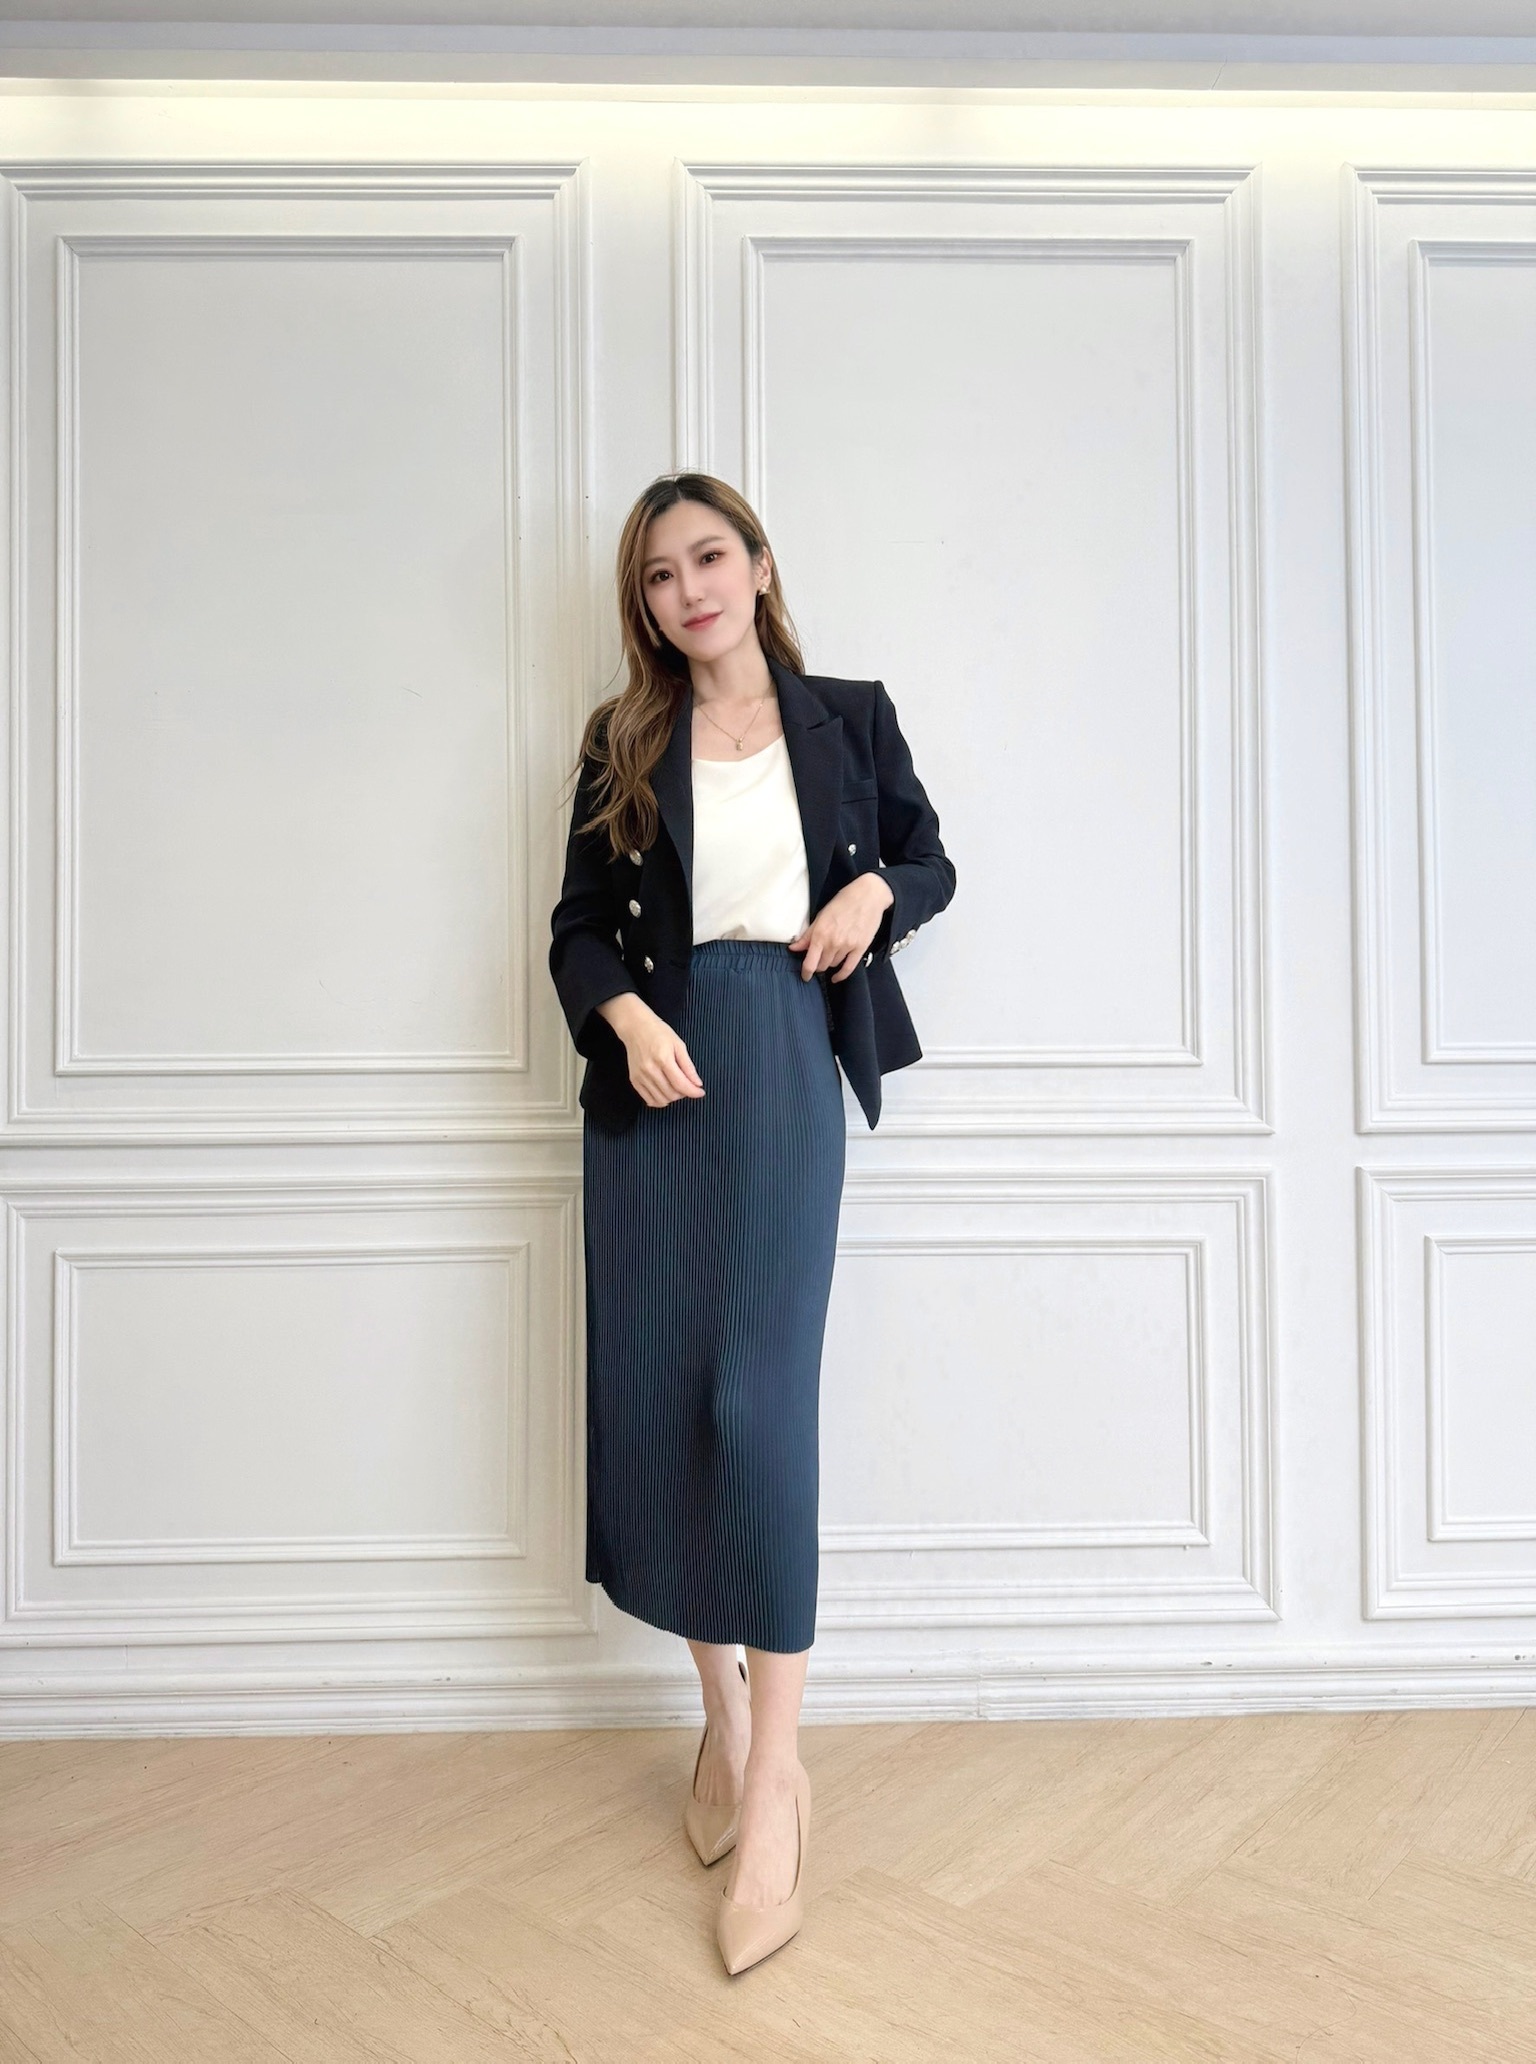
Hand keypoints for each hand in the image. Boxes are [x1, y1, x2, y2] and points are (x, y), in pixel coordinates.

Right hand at [597, 992, 704, 1106]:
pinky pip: (649, 1100)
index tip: (700, 1092)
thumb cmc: (658, 1032)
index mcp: (663, 1059)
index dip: (693, 1092)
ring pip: (661, 1100)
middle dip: (684, 1093)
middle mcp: (650, 1070)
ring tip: (676, 1087)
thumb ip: (688, 1066)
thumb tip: (697, 1083)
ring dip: (673, 1098)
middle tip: (687, 1085)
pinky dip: (660, 1100)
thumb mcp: (678, 1044)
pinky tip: (665, 1092)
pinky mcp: (634, 1080)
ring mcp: (640, 1076)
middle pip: (671, 1094)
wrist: (635, 1027)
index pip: (681, 1084)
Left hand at [787, 874, 895, 982]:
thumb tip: (794, 947)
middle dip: (818, 965)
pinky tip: (836, 977)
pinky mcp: (860, 948)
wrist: (868, 896)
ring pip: (833, 965)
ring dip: (829, 964)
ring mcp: (847, 946)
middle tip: (818, 959)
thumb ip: (807, 935)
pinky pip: (849, 968)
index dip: (805, 973)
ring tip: (830, 956)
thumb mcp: (821, 916)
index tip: (804, 976)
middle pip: (821, 966)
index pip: (810, 962)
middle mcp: (833, 942)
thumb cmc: (844, 901)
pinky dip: (841, 975)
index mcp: (820, 934)